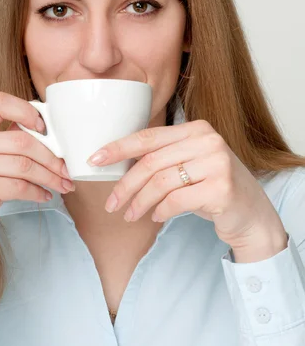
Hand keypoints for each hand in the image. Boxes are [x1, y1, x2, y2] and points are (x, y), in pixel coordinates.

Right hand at [0, 92, 74, 248]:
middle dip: (51, 157)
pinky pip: (18, 187)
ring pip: (23, 166)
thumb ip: (9, 138)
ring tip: (63, 184)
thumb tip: (53, 134)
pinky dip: (37, 192)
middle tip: (66, 169)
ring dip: (50, 177)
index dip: (25, 111)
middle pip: (20, 140)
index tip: (45, 128)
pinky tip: (45, 195)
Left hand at [87, 119, 286, 250]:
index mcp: (196, 128)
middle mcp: (208, 141)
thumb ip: (162, 157)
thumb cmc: (211, 187)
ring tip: (129, 215)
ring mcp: (217, 163)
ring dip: (139, 202)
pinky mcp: (221, 188)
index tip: (95, 159)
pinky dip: (160, 211)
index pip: (148, 136)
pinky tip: (155, 217)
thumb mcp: (188, 164)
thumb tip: (115, 162)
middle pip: (151, 162)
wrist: (251, 214)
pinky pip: (176, 200)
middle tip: (111, 204)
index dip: (118, 148)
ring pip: (160, 182)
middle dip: (125, 185)